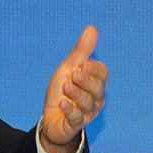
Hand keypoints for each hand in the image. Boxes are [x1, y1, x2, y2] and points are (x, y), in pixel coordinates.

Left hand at [41, 26, 107, 152]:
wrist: (51, 118)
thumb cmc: (61, 92)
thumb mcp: (68, 69)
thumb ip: (80, 52)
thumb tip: (92, 28)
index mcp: (95, 82)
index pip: (102, 73)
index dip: (93, 68)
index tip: (81, 65)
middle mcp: (95, 98)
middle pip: (97, 88)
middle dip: (85, 81)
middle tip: (73, 75)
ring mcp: (87, 113)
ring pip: (88, 102)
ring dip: (76, 93)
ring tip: (66, 86)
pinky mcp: (76, 124)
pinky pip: (76, 117)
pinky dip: (70, 109)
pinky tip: (63, 104)